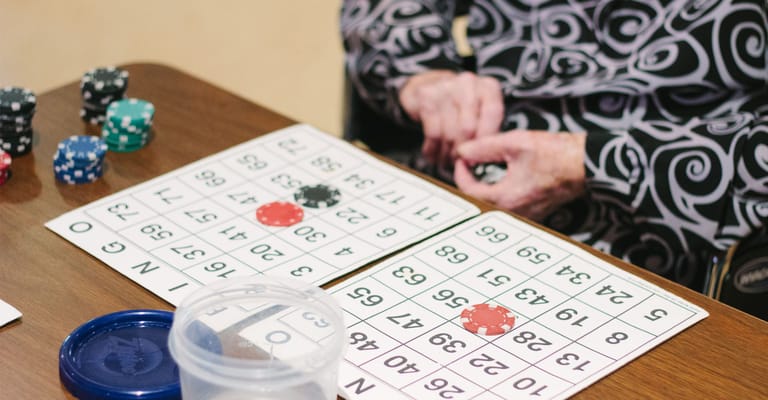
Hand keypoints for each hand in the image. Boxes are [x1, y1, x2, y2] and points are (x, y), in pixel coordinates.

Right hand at [399, 70, 503, 168]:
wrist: (430, 85)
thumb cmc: (461, 106)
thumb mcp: (480, 112)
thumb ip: (487, 131)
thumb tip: (484, 159)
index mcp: (488, 87)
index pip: (493, 114)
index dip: (486, 139)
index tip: (479, 158)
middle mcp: (468, 83)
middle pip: (469, 127)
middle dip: (463, 151)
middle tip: (459, 163)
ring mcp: (446, 87)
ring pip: (450, 133)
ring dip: (447, 153)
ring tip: (446, 161)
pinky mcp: (427, 96)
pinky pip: (433, 132)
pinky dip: (432, 148)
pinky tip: (432, 154)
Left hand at [453, 130, 586, 220]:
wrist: (589, 163)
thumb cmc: (556, 153)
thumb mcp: (515, 143)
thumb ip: (484, 148)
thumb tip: (462, 151)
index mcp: (506, 198)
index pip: (469, 190)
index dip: (461, 172)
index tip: (463, 156)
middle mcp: (514, 212)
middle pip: (479, 199)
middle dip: (471, 179)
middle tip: (470, 161)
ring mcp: (526, 214)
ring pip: (494, 203)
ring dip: (485, 185)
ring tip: (484, 166)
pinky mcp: (536, 211)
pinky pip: (509, 204)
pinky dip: (500, 189)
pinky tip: (504, 174)